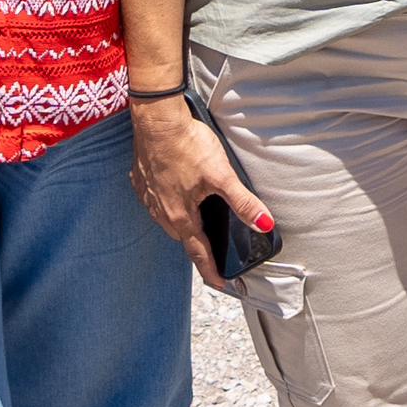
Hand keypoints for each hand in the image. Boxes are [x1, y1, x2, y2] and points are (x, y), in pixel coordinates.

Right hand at [131, 98, 272, 289]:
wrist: (156, 121)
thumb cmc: (187, 145)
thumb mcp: (222, 175)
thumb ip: (243, 202)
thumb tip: (264, 224)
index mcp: (181, 216)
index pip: (200, 253)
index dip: (212, 271)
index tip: (222, 285)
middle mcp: (161, 211)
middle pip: (184, 237)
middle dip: (199, 247)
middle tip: (213, 251)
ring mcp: (149, 196)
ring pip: (168, 219)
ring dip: (183, 224)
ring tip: (197, 222)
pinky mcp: (142, 180)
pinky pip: (156, 201)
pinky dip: (168, 203)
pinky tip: (175, 193)